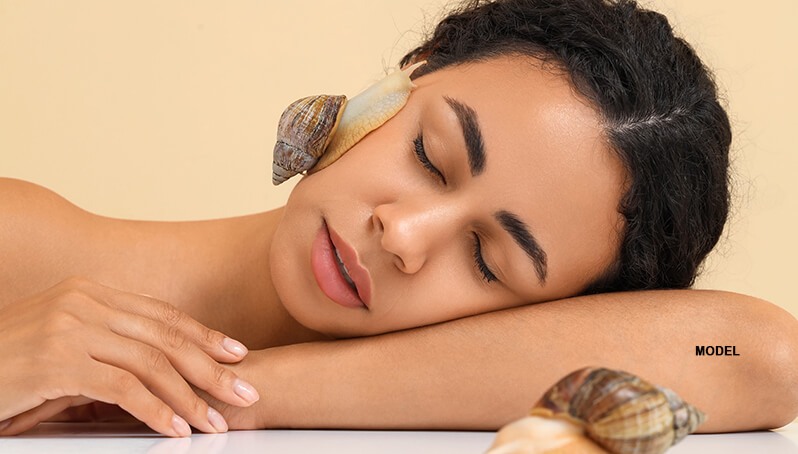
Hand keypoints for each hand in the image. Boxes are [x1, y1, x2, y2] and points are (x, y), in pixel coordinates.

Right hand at [0, 277, 259, 436]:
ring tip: (215, 421)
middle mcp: (84, 301)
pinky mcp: (57, 360)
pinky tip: (175, 429)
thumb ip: (106, 339)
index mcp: (91, 292)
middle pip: (165, 336)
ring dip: (190, 396)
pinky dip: (156, 410)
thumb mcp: (62, 339)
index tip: (237, 354)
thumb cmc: (8, 363)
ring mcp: (70, 327)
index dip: (204, 335)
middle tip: (245, 391)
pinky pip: (122, 388)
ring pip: (151, 362)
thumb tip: (158, 360)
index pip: (162, 314)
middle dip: (211, 367)